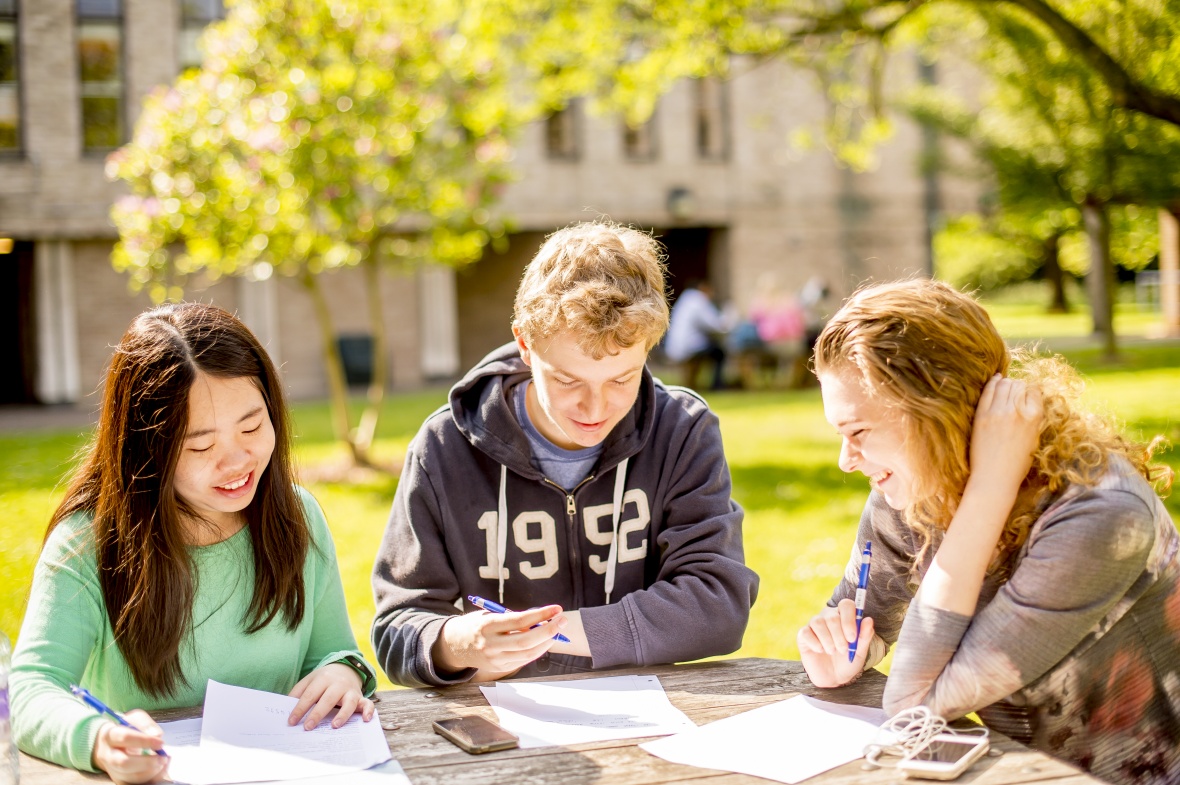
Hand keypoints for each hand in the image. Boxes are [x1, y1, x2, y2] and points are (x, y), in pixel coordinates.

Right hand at [91, 710, 168, 784]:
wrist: (109, 743)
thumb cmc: (125, 728)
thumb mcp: (134, 719)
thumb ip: (145, 724)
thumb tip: (157, 735)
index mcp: (110, 735)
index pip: (125, 738)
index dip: (144, 741)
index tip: (160, 743)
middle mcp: (107, 754)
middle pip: (124, 763)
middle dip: (146, 762)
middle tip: (163, 758)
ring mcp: (111, 769)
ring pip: (129, 777)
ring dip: (150, 772)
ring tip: (163, 762)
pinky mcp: (118, 779)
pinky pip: (133, 783)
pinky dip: (150, 778)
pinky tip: (159, 769)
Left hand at [288, 662, 374, 729]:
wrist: (346, 668)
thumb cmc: (323, 679)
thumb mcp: (310, 680)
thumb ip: (298, 692)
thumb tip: (286, 707)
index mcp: (323, 679)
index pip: (310, 694)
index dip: (300, 708)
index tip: (291, 721)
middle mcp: (338, 684)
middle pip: (327, 699)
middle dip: (317, 713)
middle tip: (307, 727)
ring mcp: (350, 691)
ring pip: (349, 702)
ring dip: (342, 714)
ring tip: (334, 725)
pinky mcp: (360, 697)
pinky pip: (368, 703)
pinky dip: (369, 711)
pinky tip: (366, 720)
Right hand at [434, 605, 565, 679]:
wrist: (454, 645)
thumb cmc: (476, 625)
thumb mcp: (490, 615)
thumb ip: (512, 619)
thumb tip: (540, 620)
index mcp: (488, 626)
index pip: (520, 621)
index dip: (541, 614)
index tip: (556, 609)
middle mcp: (491, 645)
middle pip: (527, 641)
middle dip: (549, 631)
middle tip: (562, 621)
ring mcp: (496, 659)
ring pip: (529, 653)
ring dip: (547, 642)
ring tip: (556, 630)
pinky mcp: (500, 668)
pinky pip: (524, 660)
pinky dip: (537, 650)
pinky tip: (544, 641)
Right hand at [797, 599, 875, 688]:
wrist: (834, 678)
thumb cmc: (848, 661)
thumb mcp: (860, 652)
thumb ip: (865, 636)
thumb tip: (869, 620)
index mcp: (844, 617)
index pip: (846, 605)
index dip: (849, 619)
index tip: (852, 637)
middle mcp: (828, 617)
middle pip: (832, 616)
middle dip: (839, 636)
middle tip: (843, 650)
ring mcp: (814, 625)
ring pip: (818, 622)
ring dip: (827, 640)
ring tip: (832, 651)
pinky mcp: (803, 635)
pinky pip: (806, 632)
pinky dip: (815, 643)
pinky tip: (820, 650)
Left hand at [969, 374, 1043, 493]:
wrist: (995, 476)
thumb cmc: (1017, 462)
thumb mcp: (1034, 438)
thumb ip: (1032, 418)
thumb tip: (1028, 400)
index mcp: (1034, 417)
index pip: (1034, 390)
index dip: (1030, 390)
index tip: (1026, 393)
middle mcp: (1017, 411)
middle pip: (1018, 385)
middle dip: (1017, 386)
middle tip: (1014, 390)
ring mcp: (998, 412)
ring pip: (1004, 385)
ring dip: (1006, 383)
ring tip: (1005, 383)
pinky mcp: (982, 415)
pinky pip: (988, 392)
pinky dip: (993, 382)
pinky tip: (995, 379)